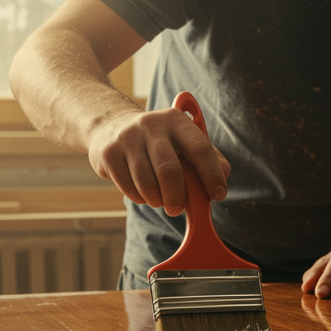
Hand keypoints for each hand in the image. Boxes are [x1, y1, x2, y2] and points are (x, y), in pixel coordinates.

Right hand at [87, 106, 230, 214]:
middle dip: (177, 198)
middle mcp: (152, 125)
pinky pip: (128, 188)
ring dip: (157, 201)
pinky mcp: (109, 153)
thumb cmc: (159, 142)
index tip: (218, 195)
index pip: (200, 149)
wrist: (110, 126)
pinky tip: (142, 193)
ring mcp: (128, 138)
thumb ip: (208, 159)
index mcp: (177, 121)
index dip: (212, 175)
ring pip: (147, 184)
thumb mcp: (183, 140)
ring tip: (160, 200)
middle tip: (178, 209)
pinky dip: (139, 199)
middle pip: (170, 171)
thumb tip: (221, 183)